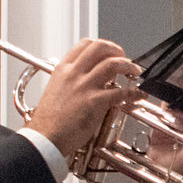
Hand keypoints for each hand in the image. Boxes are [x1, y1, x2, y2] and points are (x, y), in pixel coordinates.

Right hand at [22, 37, 140, 154]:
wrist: (44, 138)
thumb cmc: (48, 122)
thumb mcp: (55, 91)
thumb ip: (70, 82)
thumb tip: (86, 81)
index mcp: (62, 70)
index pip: (84, 45)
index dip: (102, 45)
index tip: (110, 51)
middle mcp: (73, 74)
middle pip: (100, 47)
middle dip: (116, 49)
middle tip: (124, 58)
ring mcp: (84, 86)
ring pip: (112, 64)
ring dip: (128, 65)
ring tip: (134, 71)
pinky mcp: (94, 102)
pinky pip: (120, 92)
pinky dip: (133, 92)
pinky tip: (138, 95)